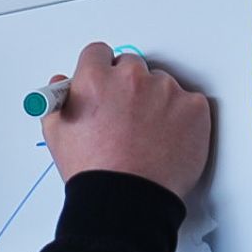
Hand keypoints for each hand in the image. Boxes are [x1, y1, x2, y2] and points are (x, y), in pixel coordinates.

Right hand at [40, 42, 210, 198]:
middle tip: (125, 116)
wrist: (127, 198)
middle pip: (132, 65)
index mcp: (95, 80)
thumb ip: (58, 100)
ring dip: (156, 101)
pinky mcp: (194, 107)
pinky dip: (181, 117)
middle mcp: (131, 78)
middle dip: (128, 85)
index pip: (98, 53)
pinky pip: (189, 103)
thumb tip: (62, 84)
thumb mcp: (57, 134)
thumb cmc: (93, 170)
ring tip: (146, 135)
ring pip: (162, 84)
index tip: (104, 84)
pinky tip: (166, 139)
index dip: (99, 70)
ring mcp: (167, 91)